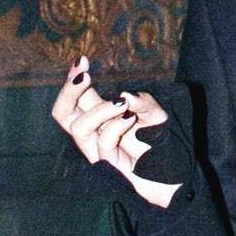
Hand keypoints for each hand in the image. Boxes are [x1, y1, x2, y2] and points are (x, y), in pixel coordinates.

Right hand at [51, 59, 180, 197]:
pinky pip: (103, 143)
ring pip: (77, 128)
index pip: (76, 97)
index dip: (73, 79)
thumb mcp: (156, 115)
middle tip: (84, 74)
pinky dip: (115, 126)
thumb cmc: (161, 144)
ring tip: (122, 104)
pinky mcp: (109, 166)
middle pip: (61, 113)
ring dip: (99, 110)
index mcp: (100, 117)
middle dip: (68, 91)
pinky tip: (130, 119)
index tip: (81, 59)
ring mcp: (99, 151)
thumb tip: (124, 95)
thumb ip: (143, 102)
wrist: (173, 176)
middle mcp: (94, 133)